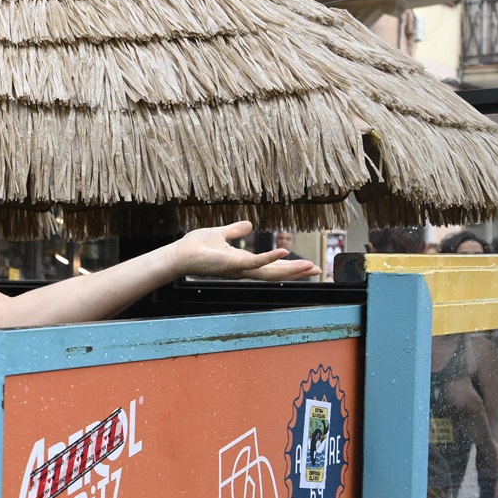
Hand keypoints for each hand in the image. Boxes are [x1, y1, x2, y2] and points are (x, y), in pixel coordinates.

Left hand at [168, 223, 318, 282]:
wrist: (179, 254)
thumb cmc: (196, 247)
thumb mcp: (220, 234)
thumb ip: (234, 231)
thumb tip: (248, 225)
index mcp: (243, 262)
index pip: (272, 266)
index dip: (290, 266)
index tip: (309, 266)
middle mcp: (244, 269)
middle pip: (276, 272)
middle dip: (297, 272)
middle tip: (318, 270)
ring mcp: (239, 269)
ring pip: (270, 272)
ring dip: (291, 270)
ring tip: (311, 267)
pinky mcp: (231, 265)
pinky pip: (254, 262)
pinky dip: (268, 258)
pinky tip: (284, 253)